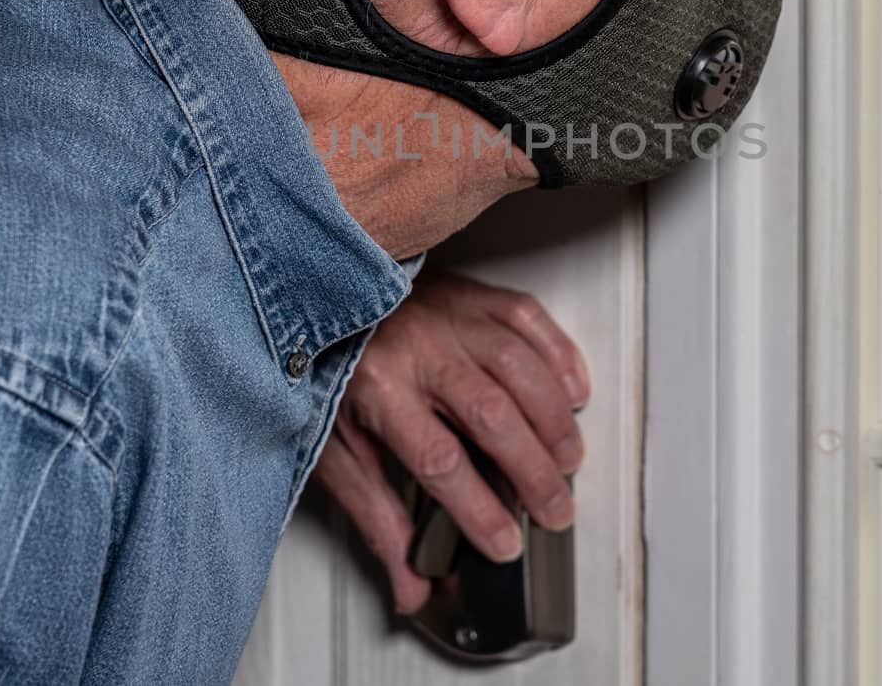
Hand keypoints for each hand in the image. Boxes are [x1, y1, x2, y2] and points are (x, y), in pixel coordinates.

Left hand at [312, 271, 589, 613]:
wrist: (309, 295)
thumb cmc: (325, 374)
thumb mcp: (338, 452)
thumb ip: (380, 520)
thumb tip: (412, 587)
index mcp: (375, 389)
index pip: (439, 461)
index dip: (478, 509)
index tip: (503, 542)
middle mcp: (416, 349)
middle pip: (491, 416)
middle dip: (533, 472)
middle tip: (555, 511)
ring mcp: (447, 316)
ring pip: (519, 368)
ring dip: (554, 420)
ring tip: (568, 461)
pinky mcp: (470, 294)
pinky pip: (527, 319)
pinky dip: (560, 356)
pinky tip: (573, 391)